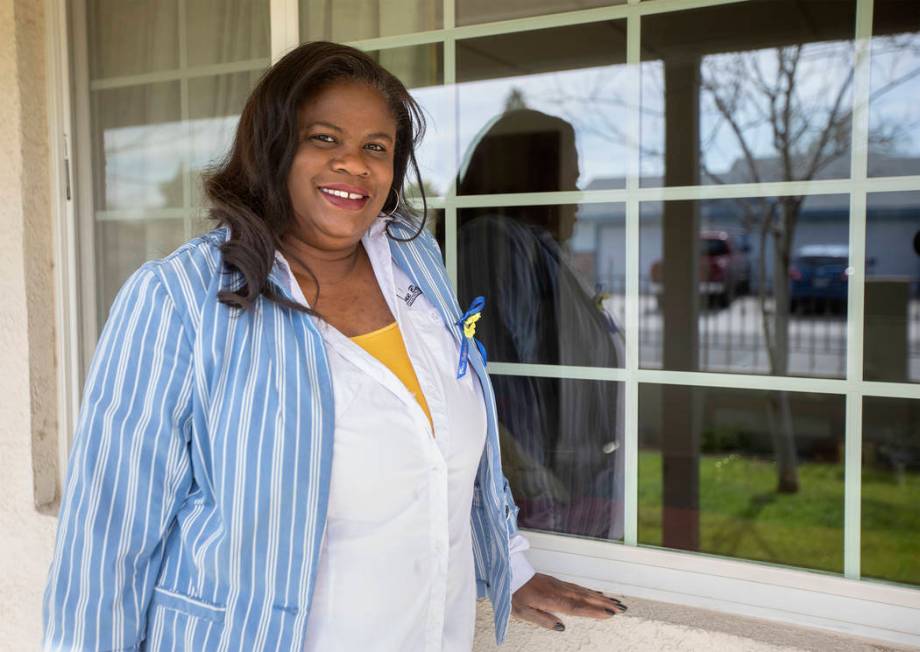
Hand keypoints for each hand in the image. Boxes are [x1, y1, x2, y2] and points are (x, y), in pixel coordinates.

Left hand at [511, 573, 626, 631]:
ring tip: (616, 603)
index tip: (609, 614)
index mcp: (552, 600)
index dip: (593, 611)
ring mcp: (560, 585)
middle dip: (604, 603)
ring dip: (601, 597)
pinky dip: (590, 591)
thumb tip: (562, 627)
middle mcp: (559, 591)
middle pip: (585, 598)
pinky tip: (597, 593)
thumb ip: (544, 620)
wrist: (510, 575)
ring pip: (584, 591)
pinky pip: (578, 587)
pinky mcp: (558, 582)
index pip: (576, 607)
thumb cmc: (515, 595)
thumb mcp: (524, 613)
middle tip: (622, 608)